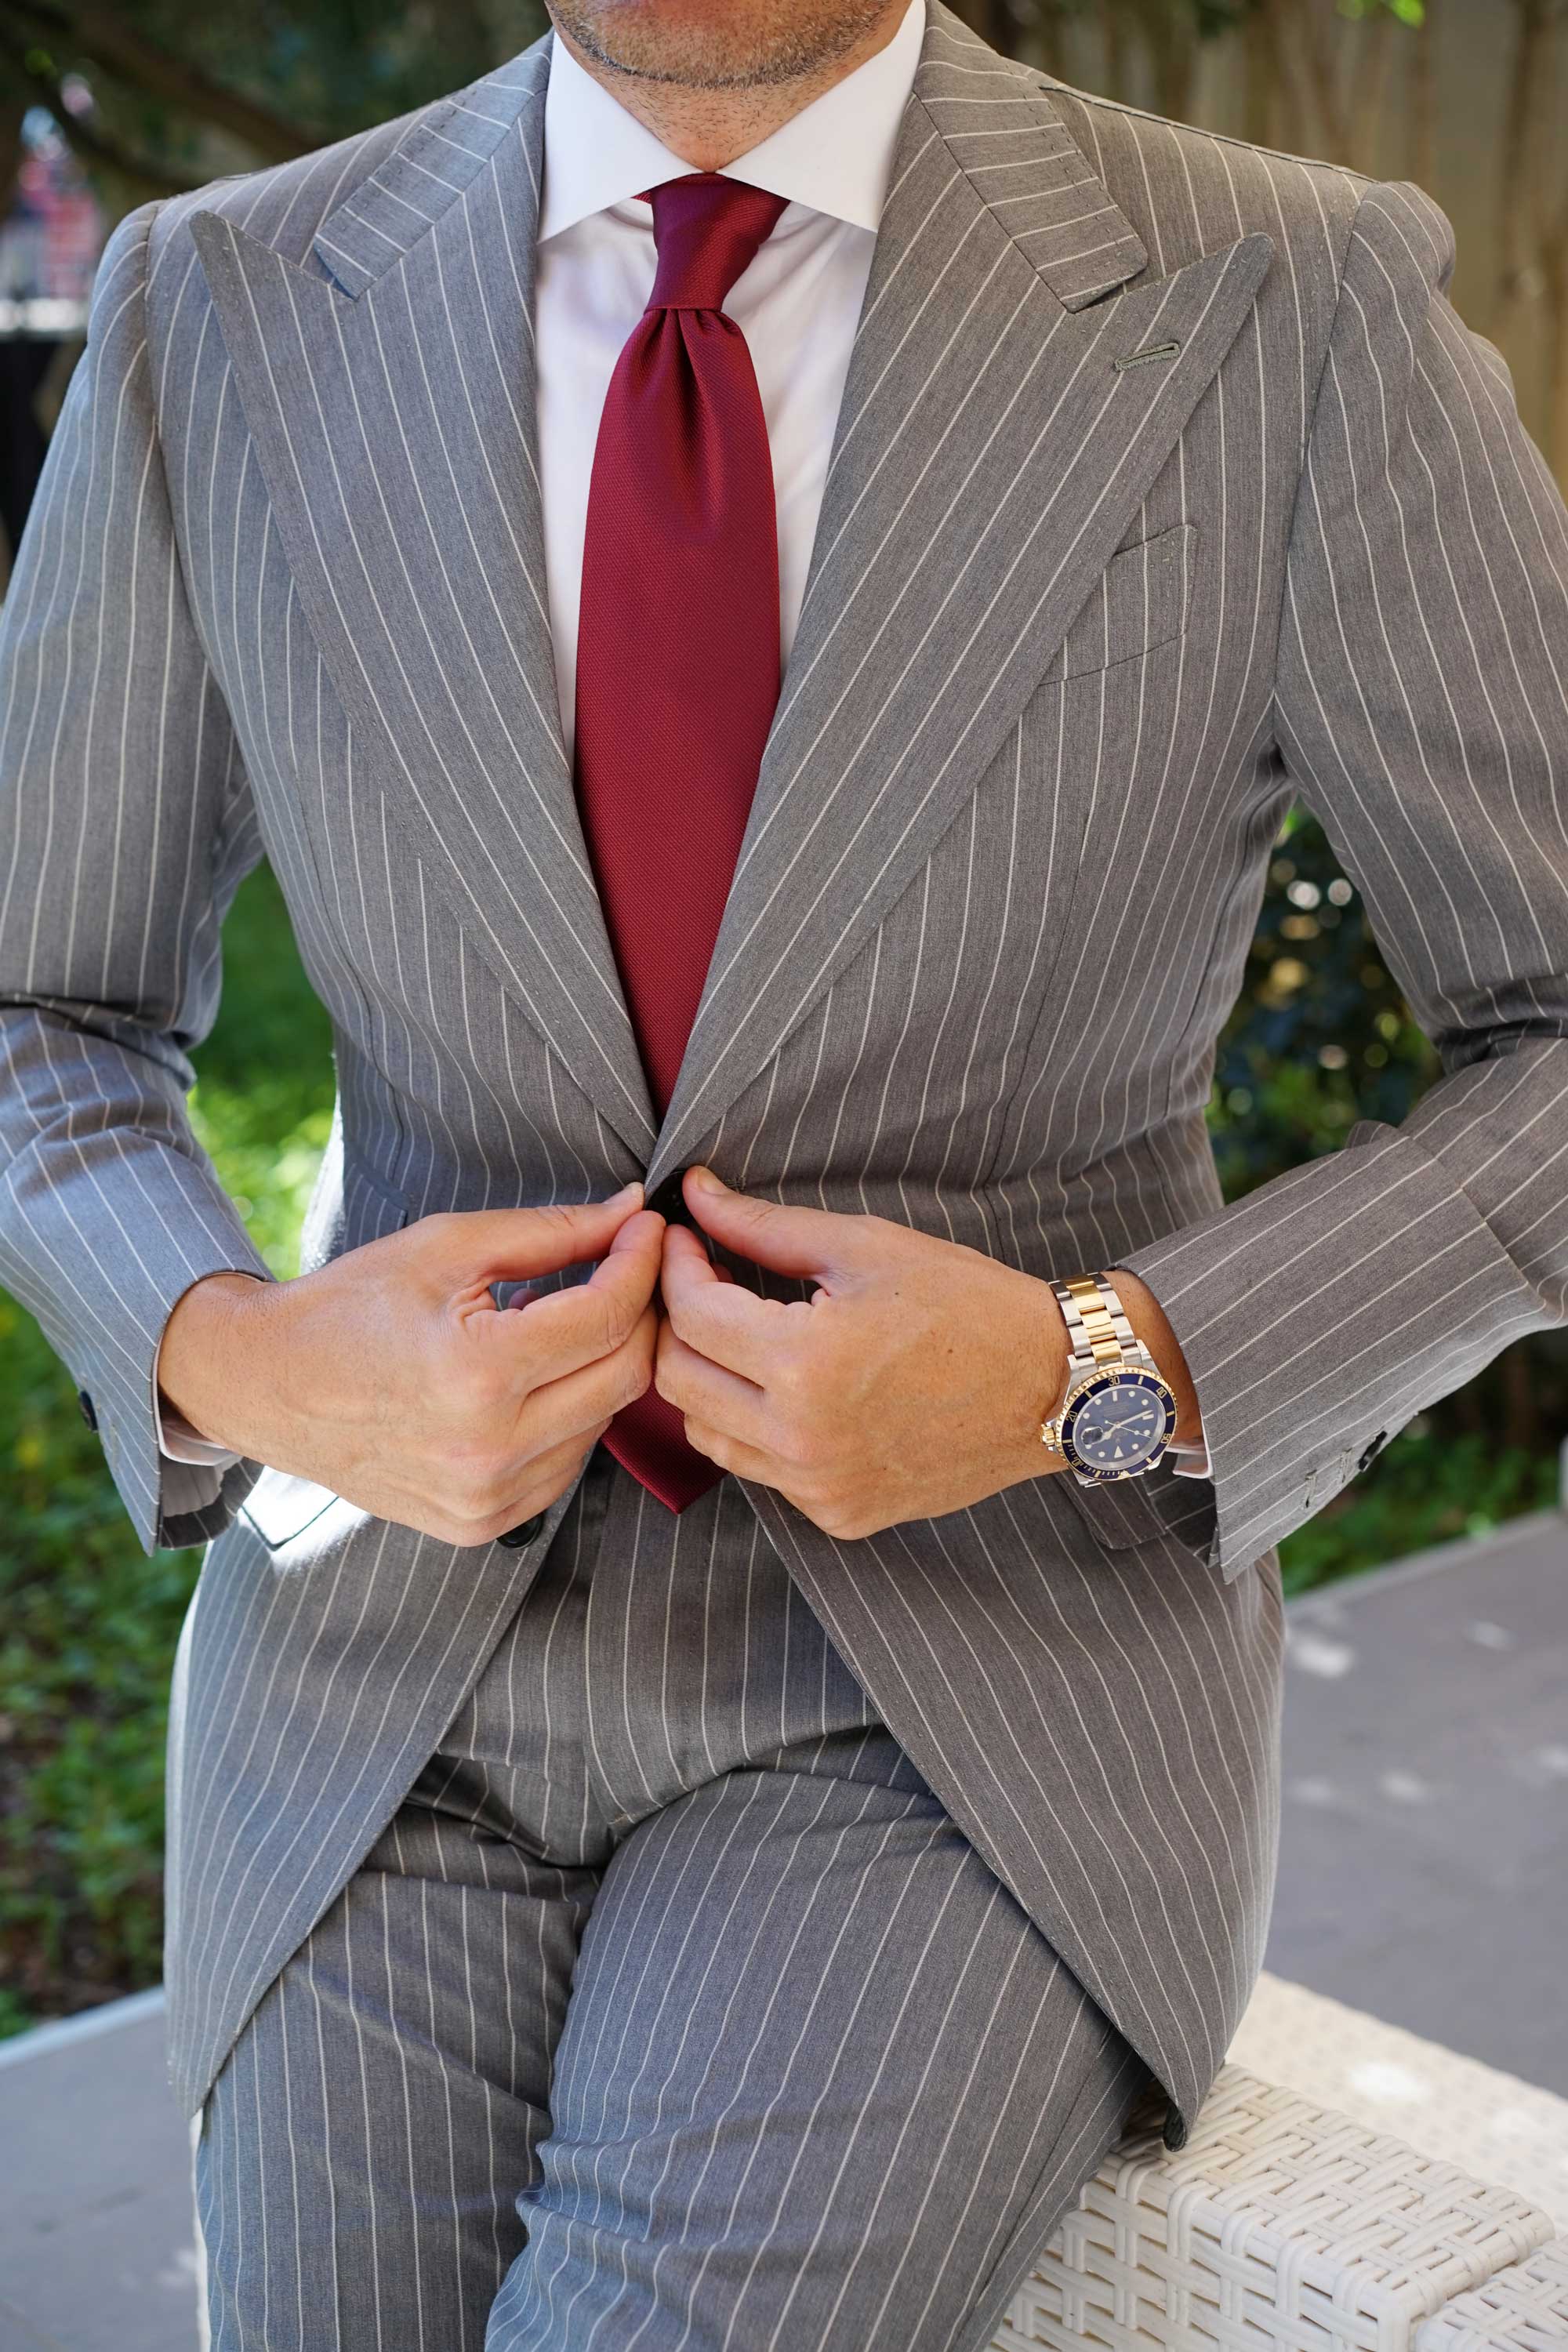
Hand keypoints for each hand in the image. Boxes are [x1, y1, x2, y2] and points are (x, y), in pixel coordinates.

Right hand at [158, 1186, 663, 1545]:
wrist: (269, 1386)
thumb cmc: (353, 1304)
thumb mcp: (448, 1247)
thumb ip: (551, 1232)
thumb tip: (631, 1212)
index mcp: (477, 1372)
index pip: (609, 1315)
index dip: (642, 1261)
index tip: (646, 1227)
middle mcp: (488, 1449)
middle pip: (626, 1374)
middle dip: (641, 1311)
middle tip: (627, 1267)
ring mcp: (487, 1498)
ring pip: (604, 1422)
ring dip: (603, 1365)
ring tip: (558, 1322)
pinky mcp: (482, 1525)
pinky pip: (567, 1465)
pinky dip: (570, 1415)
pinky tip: (531, 1379)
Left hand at [654, 1168, 1071, 1539]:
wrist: (1052, 1385)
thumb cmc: (968, 1304)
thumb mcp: (864, 1248)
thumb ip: (764, 1227)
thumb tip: (696, 1194)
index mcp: (806, 1363)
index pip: (690, 1316)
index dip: (677, 1268)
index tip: (687, 1239)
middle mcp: (802, 1438)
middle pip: (677, 1380)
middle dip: (675, 1323)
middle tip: (701, 1283)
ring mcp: (819, 1487)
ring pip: (706, 1434)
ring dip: (707, 1379)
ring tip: (742, 1335)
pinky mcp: (838, 1515)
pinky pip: (761, 1471)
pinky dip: (756, 1428)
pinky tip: (791, 1389)